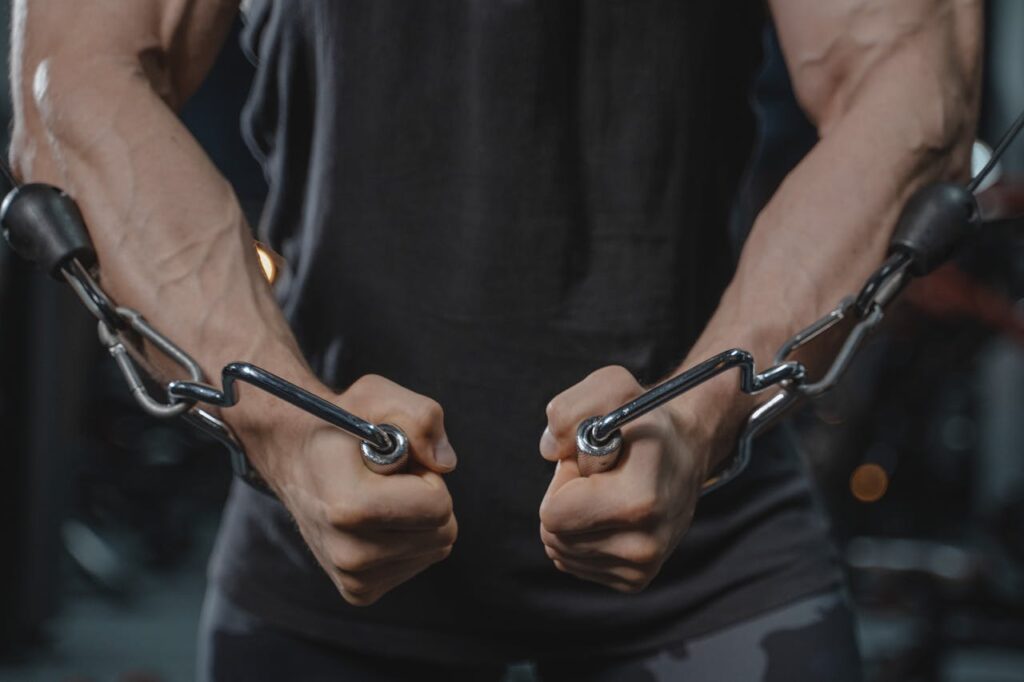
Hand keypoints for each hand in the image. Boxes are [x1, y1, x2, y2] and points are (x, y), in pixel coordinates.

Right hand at [250, 374, 458, 605]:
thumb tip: (444, 463)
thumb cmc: (341, 425)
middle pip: (443, 532)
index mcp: (349, 508)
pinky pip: (419, 562)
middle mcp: (348, 554)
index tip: (396, 462)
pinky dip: (408, 537)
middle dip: (426, 497)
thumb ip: (421, 417)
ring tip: (379, 494)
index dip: (426, 476)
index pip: (438, 507)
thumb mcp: (377, 395)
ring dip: (417, 516)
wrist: (294, 458)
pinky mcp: (359, 590)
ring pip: (435, 548)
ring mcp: (352, 578)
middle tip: (389, 478)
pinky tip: (375, 517)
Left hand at [538, 365, 711, 592]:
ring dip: (573, 518)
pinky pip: (575, 564)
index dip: (563, 482)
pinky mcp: (637, 579)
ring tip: (605, 492)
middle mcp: (646, 542)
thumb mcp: (609, 387)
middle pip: (554, 537)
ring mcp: (644, 566)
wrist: (686, 450)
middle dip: (564, 501)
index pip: (555, 515)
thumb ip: (568, 410)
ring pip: (562, 552)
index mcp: (640, 499)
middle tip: (597, 477)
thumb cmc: (642, 418)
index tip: (591, 462)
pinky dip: (582, 537)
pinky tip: (609, 513)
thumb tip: (549, 450)